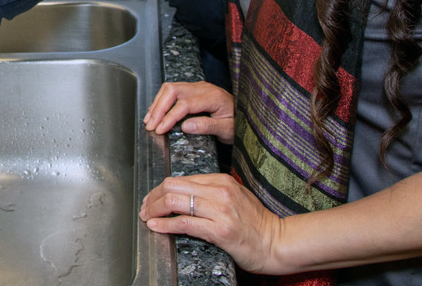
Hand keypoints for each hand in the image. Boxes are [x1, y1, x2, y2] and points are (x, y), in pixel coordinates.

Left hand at [140, 173, 284, 274]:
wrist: (276, 242)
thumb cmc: (256, 223)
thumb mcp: (234, 197)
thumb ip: (210, 192)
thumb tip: (182, 194)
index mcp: (221, 180)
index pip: (180, 179)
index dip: (159, 189)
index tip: (151, 199)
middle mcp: (219, 191)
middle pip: (172, 186)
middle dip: (152, 198)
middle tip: (145, 208)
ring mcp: (219, 210)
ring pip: (174, 202)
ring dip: (154, 210)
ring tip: (147, 218)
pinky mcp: (219, 230)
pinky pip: (184, 224)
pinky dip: (165, 225)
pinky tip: (156, 227)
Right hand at [143, 81, 234, 141]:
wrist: (244, 116)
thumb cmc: (237, 123)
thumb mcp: (227, 130)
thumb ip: (207, 126)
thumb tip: (185, 126)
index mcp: (213, 97)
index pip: (185, 104)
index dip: (170, 117)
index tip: (161, 129)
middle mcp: (203, 88)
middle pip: (173, 91)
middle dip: (159, 108)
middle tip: (151, 125)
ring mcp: (198, 87)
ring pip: (170, 88)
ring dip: (157, 103)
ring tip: (150, 120)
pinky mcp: (193, 90)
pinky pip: (173, 90)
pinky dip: (162, 101)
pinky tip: (156, 112)